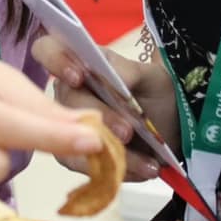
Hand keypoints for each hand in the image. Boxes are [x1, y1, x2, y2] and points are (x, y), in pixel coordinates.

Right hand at [31, 36, 174, 181]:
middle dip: (100, 120)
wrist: (173, 129)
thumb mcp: (151, 77)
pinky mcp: (76, 156)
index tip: (79, 77)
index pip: (48, 50)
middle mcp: (67, 93)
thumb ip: (127, 73)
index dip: (55, 60)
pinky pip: (88, 167)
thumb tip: (109, 77)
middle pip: (65, 104)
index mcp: (80, 63)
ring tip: (147, 162)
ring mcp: (68, 127)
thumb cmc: (156, 94)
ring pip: (74, 143)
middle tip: (128, 131)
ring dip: (111, 153)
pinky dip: (120, 169)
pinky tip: (145, 168)